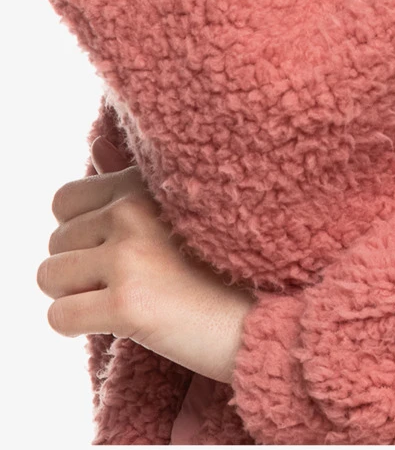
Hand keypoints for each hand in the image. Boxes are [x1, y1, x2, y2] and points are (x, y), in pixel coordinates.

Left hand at [36, 134, 255, 384]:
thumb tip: (95, 148)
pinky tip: (118, 323)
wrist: (265, 315)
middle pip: (55, 242)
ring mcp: (129, 256)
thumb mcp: (182, 207)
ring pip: (49, 277)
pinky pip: (59, 318)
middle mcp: (131, 211)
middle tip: (124, 281)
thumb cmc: (225, 265)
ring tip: (121, 299)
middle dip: (78, 266)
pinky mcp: (127, 304)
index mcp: (143, 184)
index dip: (79, 230)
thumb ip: (130, 182)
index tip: (111, 249)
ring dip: (75, 295)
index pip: (64, 200)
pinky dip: (78, 327)